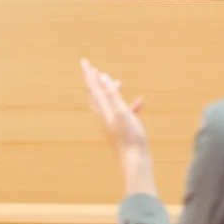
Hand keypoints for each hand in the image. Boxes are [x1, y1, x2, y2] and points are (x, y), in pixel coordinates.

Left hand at [81, 58, 156, 195]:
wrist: (135, 162)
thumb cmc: (131, 138)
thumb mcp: (123, 112)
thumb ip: (113, 95)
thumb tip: (103, 78)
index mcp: (104, 110)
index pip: (93, 87)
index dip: (89, 73)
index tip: (84, 61)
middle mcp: (105, 116)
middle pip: (96, 95)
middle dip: (95, 81)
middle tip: (95, 70)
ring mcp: (112, 124)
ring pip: (108, 103)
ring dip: (111, 91)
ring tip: (118, 82)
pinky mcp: (120, 130)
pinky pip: (121, 112)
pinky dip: (128, 105)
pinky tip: (139, 104)